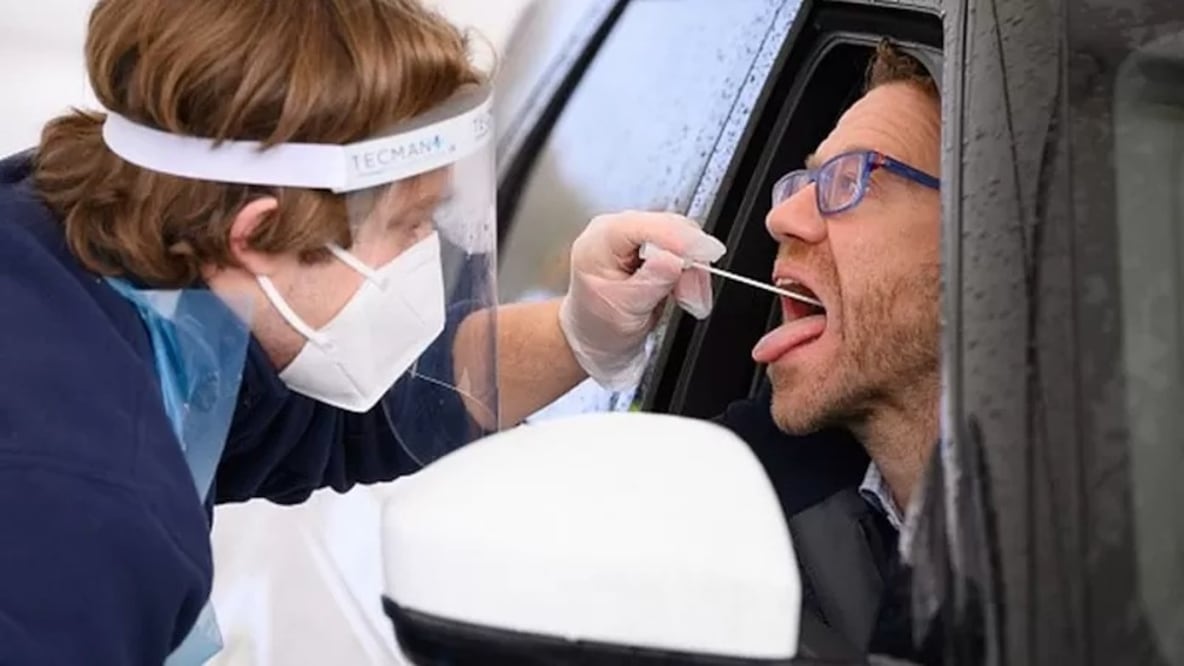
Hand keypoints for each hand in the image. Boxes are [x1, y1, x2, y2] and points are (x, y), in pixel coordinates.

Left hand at [559, 211, 726, 389]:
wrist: (595, 339)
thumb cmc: (597, 325)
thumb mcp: (623, 310)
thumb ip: (649, 284)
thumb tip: (674, 260)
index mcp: (600, 241)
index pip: (645, 226)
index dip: (679, 238)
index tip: (706, 254)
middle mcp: (619, 230)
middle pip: (670, 229)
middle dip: (690, 263)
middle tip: (694, 299)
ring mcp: (637, 236)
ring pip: (684, 239)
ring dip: (695, 273)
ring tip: (690, 303)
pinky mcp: (654, 246)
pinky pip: (684, 251)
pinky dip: (692, 274)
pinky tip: (685, 295)